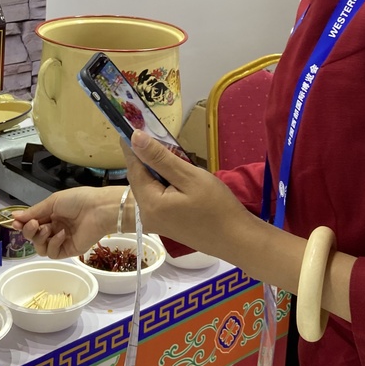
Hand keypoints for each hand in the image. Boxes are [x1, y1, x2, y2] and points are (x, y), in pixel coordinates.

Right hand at [12, 186, 120, 258]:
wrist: (99, 209)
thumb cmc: (78, 200)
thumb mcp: (53, 202)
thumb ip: (34, 212)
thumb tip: (14, 216)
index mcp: (52, 215)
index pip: (32, 223)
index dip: (23, 225)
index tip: (15, 224)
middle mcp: (55, 228)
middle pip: (34, 237)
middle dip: (29, 231)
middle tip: (33, 224)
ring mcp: (62, 240)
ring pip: (40, 247)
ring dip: (40, 238)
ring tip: (47, 228)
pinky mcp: (69, 250)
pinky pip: (52, 253)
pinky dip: (53, 244)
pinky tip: (61, 234)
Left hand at [121, 130, 254, 259]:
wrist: (237, 240)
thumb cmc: (217, 207)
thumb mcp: (190, 177)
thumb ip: (160, 158)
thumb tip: (135, 138)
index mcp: (149, 203)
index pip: (134, 167)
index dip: (131, 146)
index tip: (128, 125)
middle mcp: (147, 214)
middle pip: (140, 178)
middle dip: (144, 157)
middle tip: (149, 133)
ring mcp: (156, 221)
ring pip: (149, 187)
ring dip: (155, 169)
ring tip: (164, 149)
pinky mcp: (166, 224)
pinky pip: (157, 197)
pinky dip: (162, 182)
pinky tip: (174, 173)